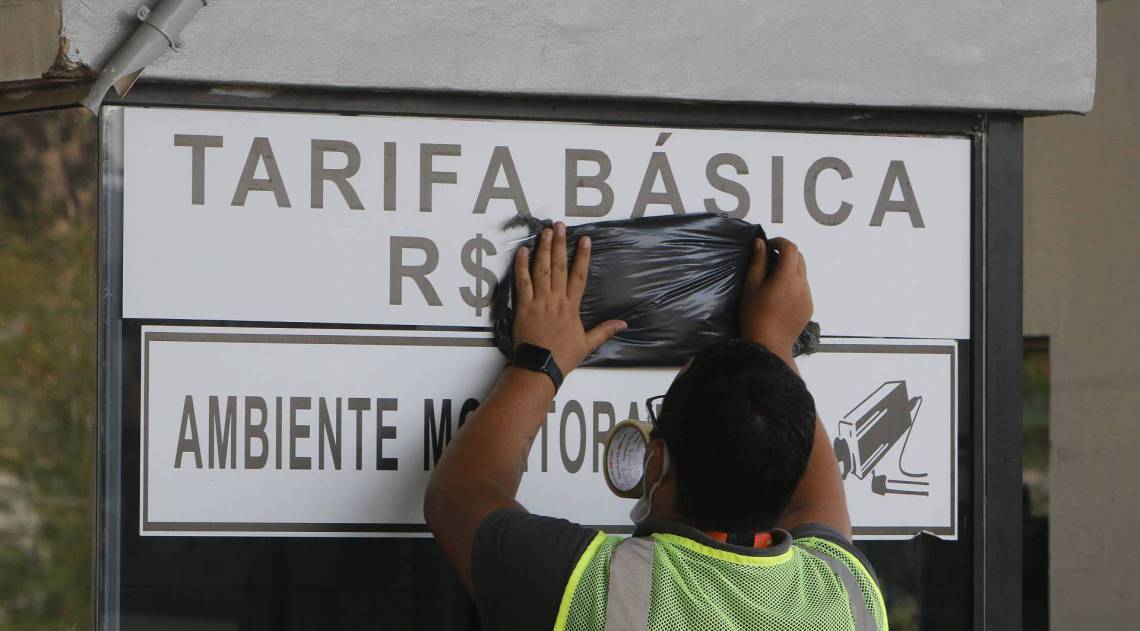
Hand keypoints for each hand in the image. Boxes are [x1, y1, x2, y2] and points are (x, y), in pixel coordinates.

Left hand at [513, 222, 626, 374]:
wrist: (539, 368)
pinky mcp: (523, 307)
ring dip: (543, 249)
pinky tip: (522, 251)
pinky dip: (521, 266)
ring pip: (541, 270)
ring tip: (545, 232)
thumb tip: (623, 324)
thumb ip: (604, 330)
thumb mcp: (587, 344)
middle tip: (560, 226)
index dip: (583, 256)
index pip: (579, 276)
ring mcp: (539, 302)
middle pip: (559, 267)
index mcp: (571, 307)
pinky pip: (522, 282)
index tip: (585, 240)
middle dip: (560, 244)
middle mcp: (556, 300)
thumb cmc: (561, 357)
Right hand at [738, 237, 812, 360]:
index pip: (791, 248)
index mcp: (787, 277)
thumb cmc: (755, 316)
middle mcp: (802, 284)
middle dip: (786, 253)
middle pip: (799, 258)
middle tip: (769, 259)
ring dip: (790, 269)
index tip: (768, 245)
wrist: (769, 346)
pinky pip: (804, 288)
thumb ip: (758, 262)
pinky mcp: (809, 307)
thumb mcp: (751, 287)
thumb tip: (760, 243)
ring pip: (802, 273)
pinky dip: (794, 284)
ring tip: (773, 280)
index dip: (780, 242)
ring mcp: (808, 296)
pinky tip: (780, 296)